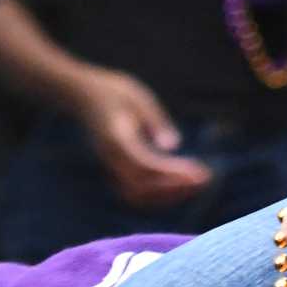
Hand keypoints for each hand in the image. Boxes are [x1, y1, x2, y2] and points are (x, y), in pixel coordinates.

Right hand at [73, 68, 213, 206]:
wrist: (82, 94)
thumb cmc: (113, 91)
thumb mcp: (139, 98)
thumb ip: (155, 122)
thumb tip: (173, 146)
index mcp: (117, 140)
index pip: (145, 167)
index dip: (172, 174)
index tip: (198, 172)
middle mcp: (111, 159)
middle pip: (141, 189)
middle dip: (174, 189)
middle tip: (204, 180)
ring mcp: (110, 166)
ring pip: (137, 195)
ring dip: (167, 195)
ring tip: (196, 184)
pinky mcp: (114, 168)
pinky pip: (134, 190)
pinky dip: (158, 192)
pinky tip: (179, 183)